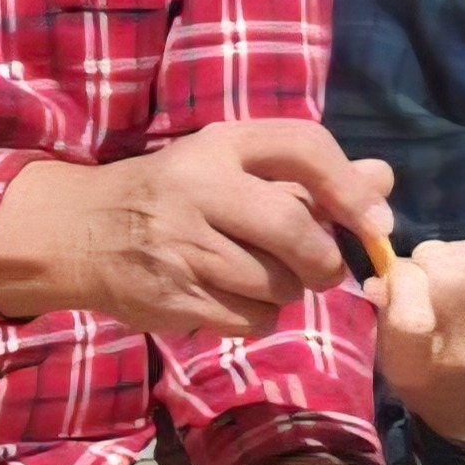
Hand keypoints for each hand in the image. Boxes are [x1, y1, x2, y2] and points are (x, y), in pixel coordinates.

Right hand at [0, 122, 393, 336]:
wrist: (81, 231)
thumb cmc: (175, 195)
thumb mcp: (233, 167)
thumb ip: (309, 175)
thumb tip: (383, 178)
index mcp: (221, 145)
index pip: (302, 146)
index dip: (350, 187)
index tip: (376, 222)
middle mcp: (199, 188)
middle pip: (293, 228)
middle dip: (324, 259)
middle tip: (323, 269)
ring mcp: (182, 246)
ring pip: (276, 283)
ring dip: (289, 290)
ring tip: (267, 278)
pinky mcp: (172, 296)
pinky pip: (250, 319)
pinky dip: (260, 316)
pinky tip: (238, 299)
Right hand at [367, 234, 464, 444]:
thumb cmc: (425, 377)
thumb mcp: (391, 359)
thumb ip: (384, 316)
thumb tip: (378, 279)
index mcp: (423, 364)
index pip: (411, 312)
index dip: (397, 282)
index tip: (392, 282)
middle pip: (440, 272)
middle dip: (420, 264)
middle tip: (419, 280)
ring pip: (463, 255)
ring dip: (444, 255)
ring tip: (441, 275)